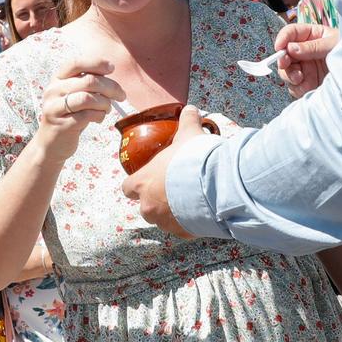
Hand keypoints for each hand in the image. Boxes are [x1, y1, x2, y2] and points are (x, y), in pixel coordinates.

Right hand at [36, 56, 123, 152]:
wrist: (52, 143)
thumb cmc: (69, 116)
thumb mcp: (74, 95)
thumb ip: (87, 84)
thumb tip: (110, 75)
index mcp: (57, 79)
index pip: (76, 63)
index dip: (96, 63)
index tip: (112, 68)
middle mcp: (53, 91)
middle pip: (88, 81)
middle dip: (111, 87)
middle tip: (121, 95)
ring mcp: (55, 108)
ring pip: (88, 98)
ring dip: (105, 103)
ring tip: (107, 109)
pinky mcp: (61, 125)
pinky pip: (87, 115)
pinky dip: (99, 115)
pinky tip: (98, 118)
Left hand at [119, 105, 211, 236]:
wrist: (214, 186)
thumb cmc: (193, 159)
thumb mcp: (189, 135)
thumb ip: (186, 122)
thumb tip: (189, 108)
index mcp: (143, 183)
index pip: (127, 188)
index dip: (137, 184)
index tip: (148, 180)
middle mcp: (148, 206)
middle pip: (145, 207)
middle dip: (157, 200)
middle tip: (174, 189)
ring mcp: (164, 222)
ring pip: (163, 220)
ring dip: (173, 212)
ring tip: (190, 201)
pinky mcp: (182, 233)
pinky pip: (183, 229)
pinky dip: (189, 223)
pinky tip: (201, 212)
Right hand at [275, 22, 337, 95]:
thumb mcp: (333, 45)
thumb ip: (312, 47)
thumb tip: (290, 48)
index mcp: (311, 36)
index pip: (291, 33)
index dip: (282, 38)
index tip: (280, 47)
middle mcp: (304, 52)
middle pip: (284, 54)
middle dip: (283, 60)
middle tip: (285, 64)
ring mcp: (305, 68)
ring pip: (286, 72)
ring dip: (289, 75)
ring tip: (300, 78)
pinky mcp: (307, 83)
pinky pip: (294, 87)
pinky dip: (297, 88)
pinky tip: (308, 87)